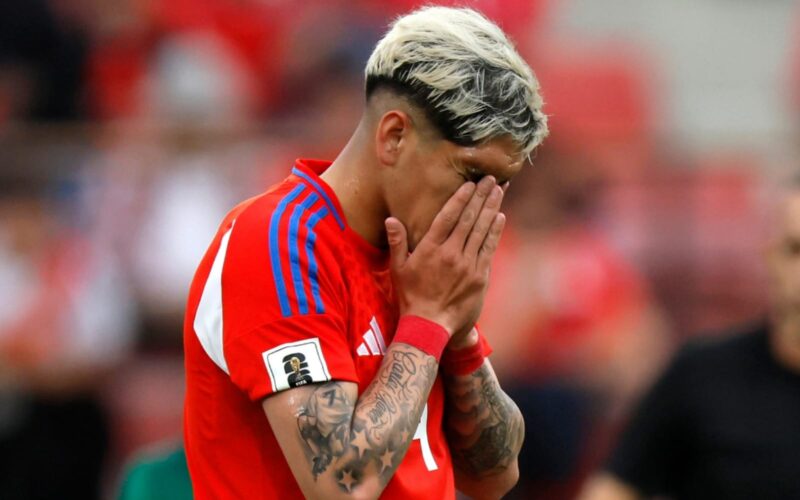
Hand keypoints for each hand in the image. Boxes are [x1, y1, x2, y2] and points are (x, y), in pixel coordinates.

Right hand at [385, 176, 505, 335]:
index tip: (470, 183)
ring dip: (492, 208)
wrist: (430, 326)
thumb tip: (391, 219)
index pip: (448, 216)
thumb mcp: (398, 269)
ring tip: (499, 190)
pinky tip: (499, 216)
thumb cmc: (410, 297)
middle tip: (491, 178)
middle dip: (481, 196)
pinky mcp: (480, 276)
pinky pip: (489, 248)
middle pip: (469, 218)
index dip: (461, 197)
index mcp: (430, 249)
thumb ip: (397, 242)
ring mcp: (468, 265)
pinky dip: (495, 231)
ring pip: (482, 230)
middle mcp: (451, 253)